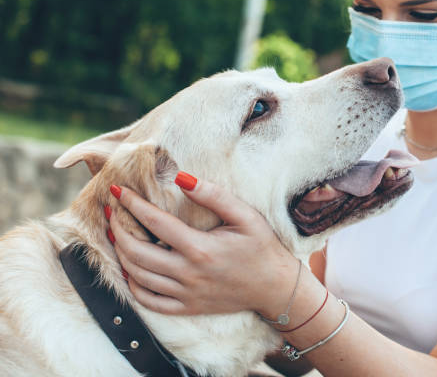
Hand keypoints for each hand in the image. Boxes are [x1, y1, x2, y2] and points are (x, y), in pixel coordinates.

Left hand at [106, 172, 299, 315]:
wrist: (274, 287)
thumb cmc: (262, 248)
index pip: (155, 223)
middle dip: (118, 230)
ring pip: (139, 277)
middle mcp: (188, 274)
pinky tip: (131, 270)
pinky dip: (133, 286)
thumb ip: (214, 196)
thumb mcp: (245, 216)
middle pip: (137, 252)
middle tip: (112, 213)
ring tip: (116, 236)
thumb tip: (182, 179)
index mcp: (200, 249)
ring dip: (121, 254)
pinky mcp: (188, 307)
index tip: (118, 191)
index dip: (132, 204)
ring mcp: (186, 294)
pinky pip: (149, 301)